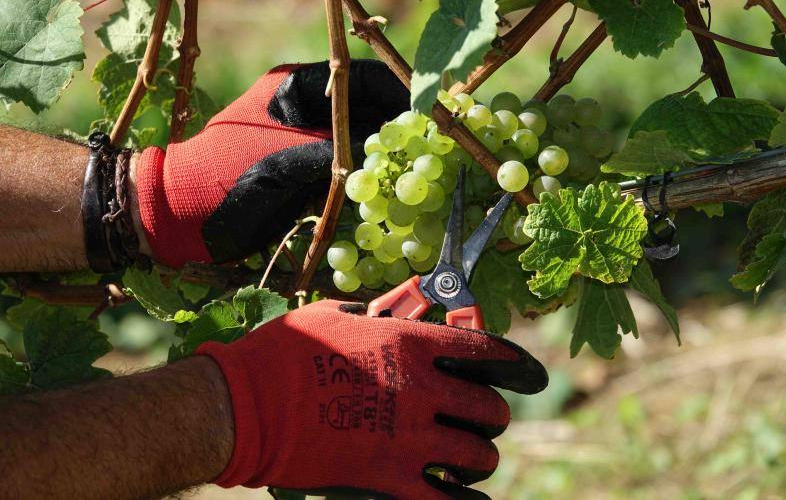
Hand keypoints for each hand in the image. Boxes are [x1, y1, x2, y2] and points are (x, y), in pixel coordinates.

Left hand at [135, 60, 407, 267]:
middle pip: (367, 112)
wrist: (178, 218)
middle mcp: (305, 111)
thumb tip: (384, 150)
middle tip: (426, 157)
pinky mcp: (303, 174)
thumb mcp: (283, 164)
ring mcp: (304, 142)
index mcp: (295, 90)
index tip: (425, 121)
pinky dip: (364, 184)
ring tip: (410, 179)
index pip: (363, 79)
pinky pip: (345, 172)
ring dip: (383, 161)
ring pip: (359, 144)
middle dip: (396, 133)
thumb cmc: (221, 181)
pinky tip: (382, 198)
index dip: (399, 95)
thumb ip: (336, 152)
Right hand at [197, 300, 547, 498]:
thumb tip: (397, 317)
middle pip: (490, 408)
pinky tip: (467, 497)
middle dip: (494, 414)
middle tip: (484, 417)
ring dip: (481, 456)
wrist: (246, 405)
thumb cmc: (284, 352)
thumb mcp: (335, 317)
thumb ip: (378, 317)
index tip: (527, 372)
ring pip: (478, 454)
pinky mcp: (387, 478)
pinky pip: (447, 499)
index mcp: (410, 343)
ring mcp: (407, 437)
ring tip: (472, 457)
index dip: (516, 362)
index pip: (486, 351)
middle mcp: (420, 389)